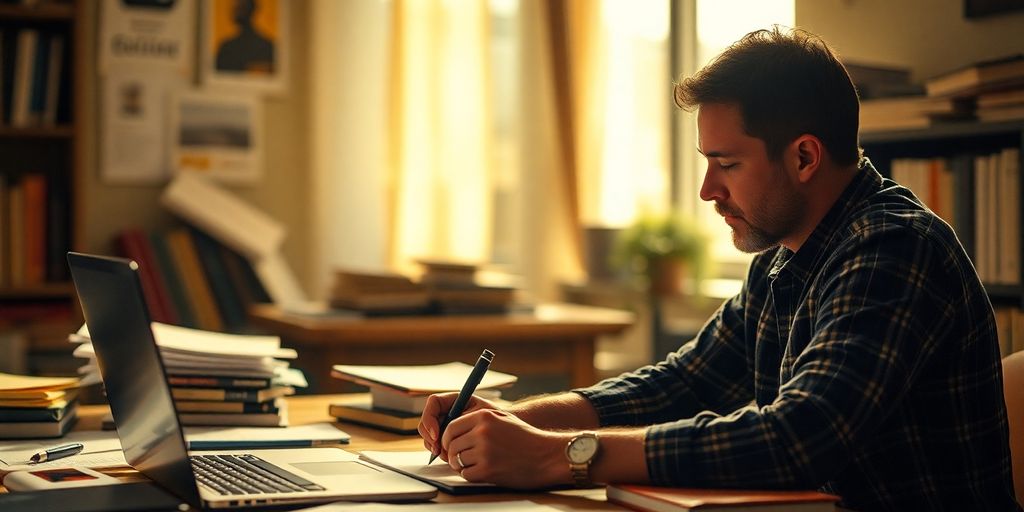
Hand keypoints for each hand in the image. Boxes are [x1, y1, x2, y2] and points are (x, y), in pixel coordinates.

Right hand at [418, 392, 499, 458]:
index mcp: (455, 400)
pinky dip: (438, 451)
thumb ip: (464, 420)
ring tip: (446, 455)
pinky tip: (448, 457)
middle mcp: (447, 411)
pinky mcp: (446, 437)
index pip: (433, 403)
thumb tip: (447, 429)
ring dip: (433, 445)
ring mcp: (445, 425)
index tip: (436, 434)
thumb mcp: (482, 416)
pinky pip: (434, 443)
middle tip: (438, 449)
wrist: (504, 431)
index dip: (430, 418)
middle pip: (426, 420)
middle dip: (429, 436)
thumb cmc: (497, 420)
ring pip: (428, 434)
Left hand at [440, 408, 570, 488]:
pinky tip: (482, 472)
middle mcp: (482, 432)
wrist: (547, 455)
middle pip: (451, 445)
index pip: (451, 427)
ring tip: (474, 465)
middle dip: (452, 454)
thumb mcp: (502, 419)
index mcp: (484, 416)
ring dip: (461, 466)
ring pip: (457, 460)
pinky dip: (471, 475)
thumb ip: (478, 421)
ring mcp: (484, 451)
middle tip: (459, 459)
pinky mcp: (488, 469)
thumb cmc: (525, 438)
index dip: (447, 438)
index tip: (449, 445)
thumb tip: (452, 430)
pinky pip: (466, 474)